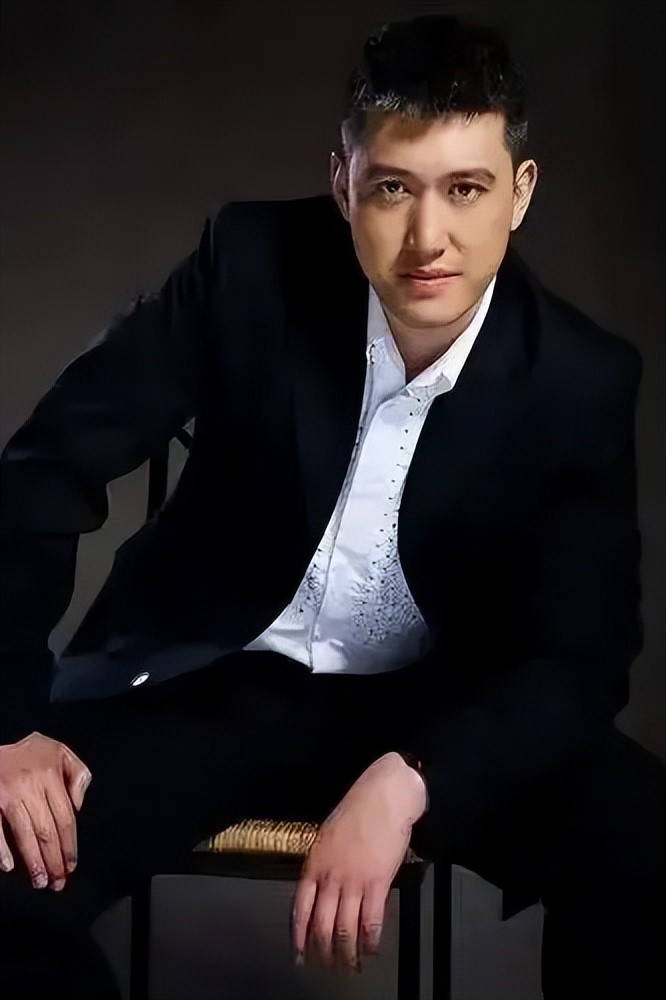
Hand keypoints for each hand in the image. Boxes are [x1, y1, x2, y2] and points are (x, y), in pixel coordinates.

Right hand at [0, 731, 91, 889]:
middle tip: (57, 882)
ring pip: (24, 834)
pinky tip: (9, 866)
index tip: (71, 866)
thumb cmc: (28, 754)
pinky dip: (2, 849)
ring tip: (40, 881)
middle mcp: (29, 785)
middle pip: (46, 830)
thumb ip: (77, 774)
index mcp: (50, 775)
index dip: (69, 845)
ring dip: (33, 861)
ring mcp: (7, 794)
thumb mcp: (59, 752)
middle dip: (54, 859)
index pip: (65, 817)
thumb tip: (78, 806)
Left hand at [291, 751, 426, 971]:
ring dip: (346, 954)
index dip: (298, 937)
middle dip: (323, 953)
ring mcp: (353, 881)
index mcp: (314, 864)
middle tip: (327, 968)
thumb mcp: (327, 837)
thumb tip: (323, 891)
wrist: (384, 796)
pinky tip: (370, 950)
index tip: (299, 956)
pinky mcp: (378, 882)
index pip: (299, 910)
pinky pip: (371, 921)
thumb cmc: (357, 810)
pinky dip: (370, 941)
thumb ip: (323, 865)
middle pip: (321, 926)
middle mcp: (330, 877)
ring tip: (350, 967)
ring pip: (345, 930)